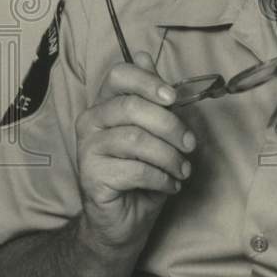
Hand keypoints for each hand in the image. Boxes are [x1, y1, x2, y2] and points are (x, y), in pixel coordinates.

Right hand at [74, 51, 195, 253]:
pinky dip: (162, 178)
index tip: (174, 99)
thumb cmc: (140, 173)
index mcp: (105, 104)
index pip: (119, 75)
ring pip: (137, 140)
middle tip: (190, 145)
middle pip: (133, 107)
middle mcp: (90, 121)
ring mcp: (87, 149)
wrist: (122, 221)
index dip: (149, 81)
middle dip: (171, 126)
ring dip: (170, 157)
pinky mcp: (91, 176)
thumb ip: (150, 97)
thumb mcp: (153, 131)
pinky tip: (169, 185)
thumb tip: (145, 55)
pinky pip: (135, 169)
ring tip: (182, 170)